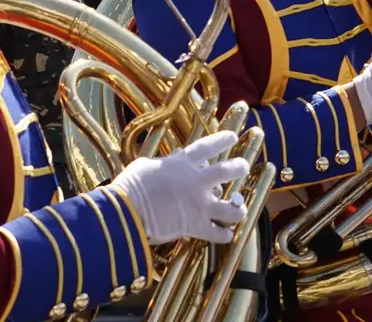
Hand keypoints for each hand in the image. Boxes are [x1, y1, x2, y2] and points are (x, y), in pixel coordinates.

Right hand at [110, 130, 250, 244]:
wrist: (128, 209)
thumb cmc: (131, 185)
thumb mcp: (144, 166)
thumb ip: (160, 163)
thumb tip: (165, 160)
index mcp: (181, 163)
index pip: (207, 147)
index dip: (221, 140)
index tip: (232, 137)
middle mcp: (195, 181)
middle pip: (226, 171)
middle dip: (238, 167)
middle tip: (243, 166)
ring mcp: (199, 204)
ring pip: (230, 207)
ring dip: (239, 209)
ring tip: (241, 209)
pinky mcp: (196, 225)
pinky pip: (218, 233)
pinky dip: (224, 235)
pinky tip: (226, 234)